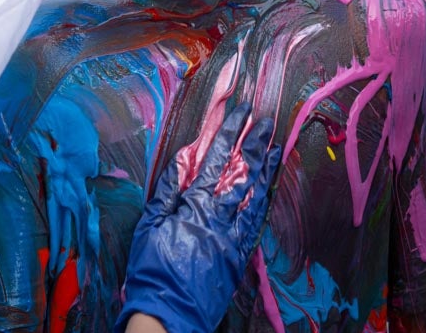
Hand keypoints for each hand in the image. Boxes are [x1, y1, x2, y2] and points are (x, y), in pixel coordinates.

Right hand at [117, 103, 281, 332]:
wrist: (168, 316)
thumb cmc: (151, 269)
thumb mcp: (149, 226)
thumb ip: (166, 191)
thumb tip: (182, 160)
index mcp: (195, 207)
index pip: (217, 160)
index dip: (230, 133)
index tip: (242, 112)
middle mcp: (220, 220)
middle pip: (242, 174)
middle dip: (255, 145)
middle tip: (267, 122)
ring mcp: (233, 239)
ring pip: (255, 197)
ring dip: (266, 171)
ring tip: (276, 149)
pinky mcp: (239, 257)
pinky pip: (255, 224)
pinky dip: (263, 203)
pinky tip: (268, 190)